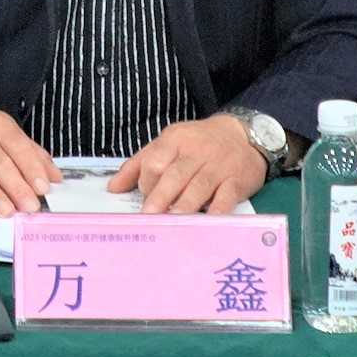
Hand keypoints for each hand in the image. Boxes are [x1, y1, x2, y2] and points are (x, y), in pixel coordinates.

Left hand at [117, 114, 273, 215]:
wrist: (243, 135)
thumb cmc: (199, 144)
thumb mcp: (168, 144)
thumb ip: (140, 164)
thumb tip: (113, 188)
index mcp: (175, 140)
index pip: (155, 160)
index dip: (146, 182)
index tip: (142, 201)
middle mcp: (196, 151)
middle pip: (175, 174)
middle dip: (160, 196)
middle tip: (149, 217)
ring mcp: (218, 165)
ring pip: (199, 185)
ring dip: (186, 204)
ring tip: (174, 221)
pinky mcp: (237, 179)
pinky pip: (227, 195)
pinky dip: (218, 208)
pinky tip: (209, 220)